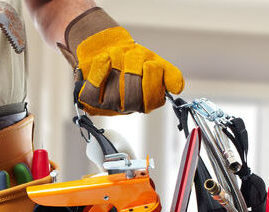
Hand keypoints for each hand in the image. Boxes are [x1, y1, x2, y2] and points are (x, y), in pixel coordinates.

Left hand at [58, 7, 183, 115]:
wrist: (107, 48)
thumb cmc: (131, 59)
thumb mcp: (154, 62)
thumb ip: (169, 74)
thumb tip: (178, 88)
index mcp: (145, 102)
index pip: (152, 101)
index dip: (151, 80)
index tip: (149, 63)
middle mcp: (127, 107)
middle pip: (132, 98)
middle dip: (133, 70)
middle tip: (131, 56)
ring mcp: (108, 105)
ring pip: (114, 93)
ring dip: (117, 65)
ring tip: (116, 55)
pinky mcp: (91, 100)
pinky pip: (93, 91)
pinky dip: (100, 70)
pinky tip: (104, 60)